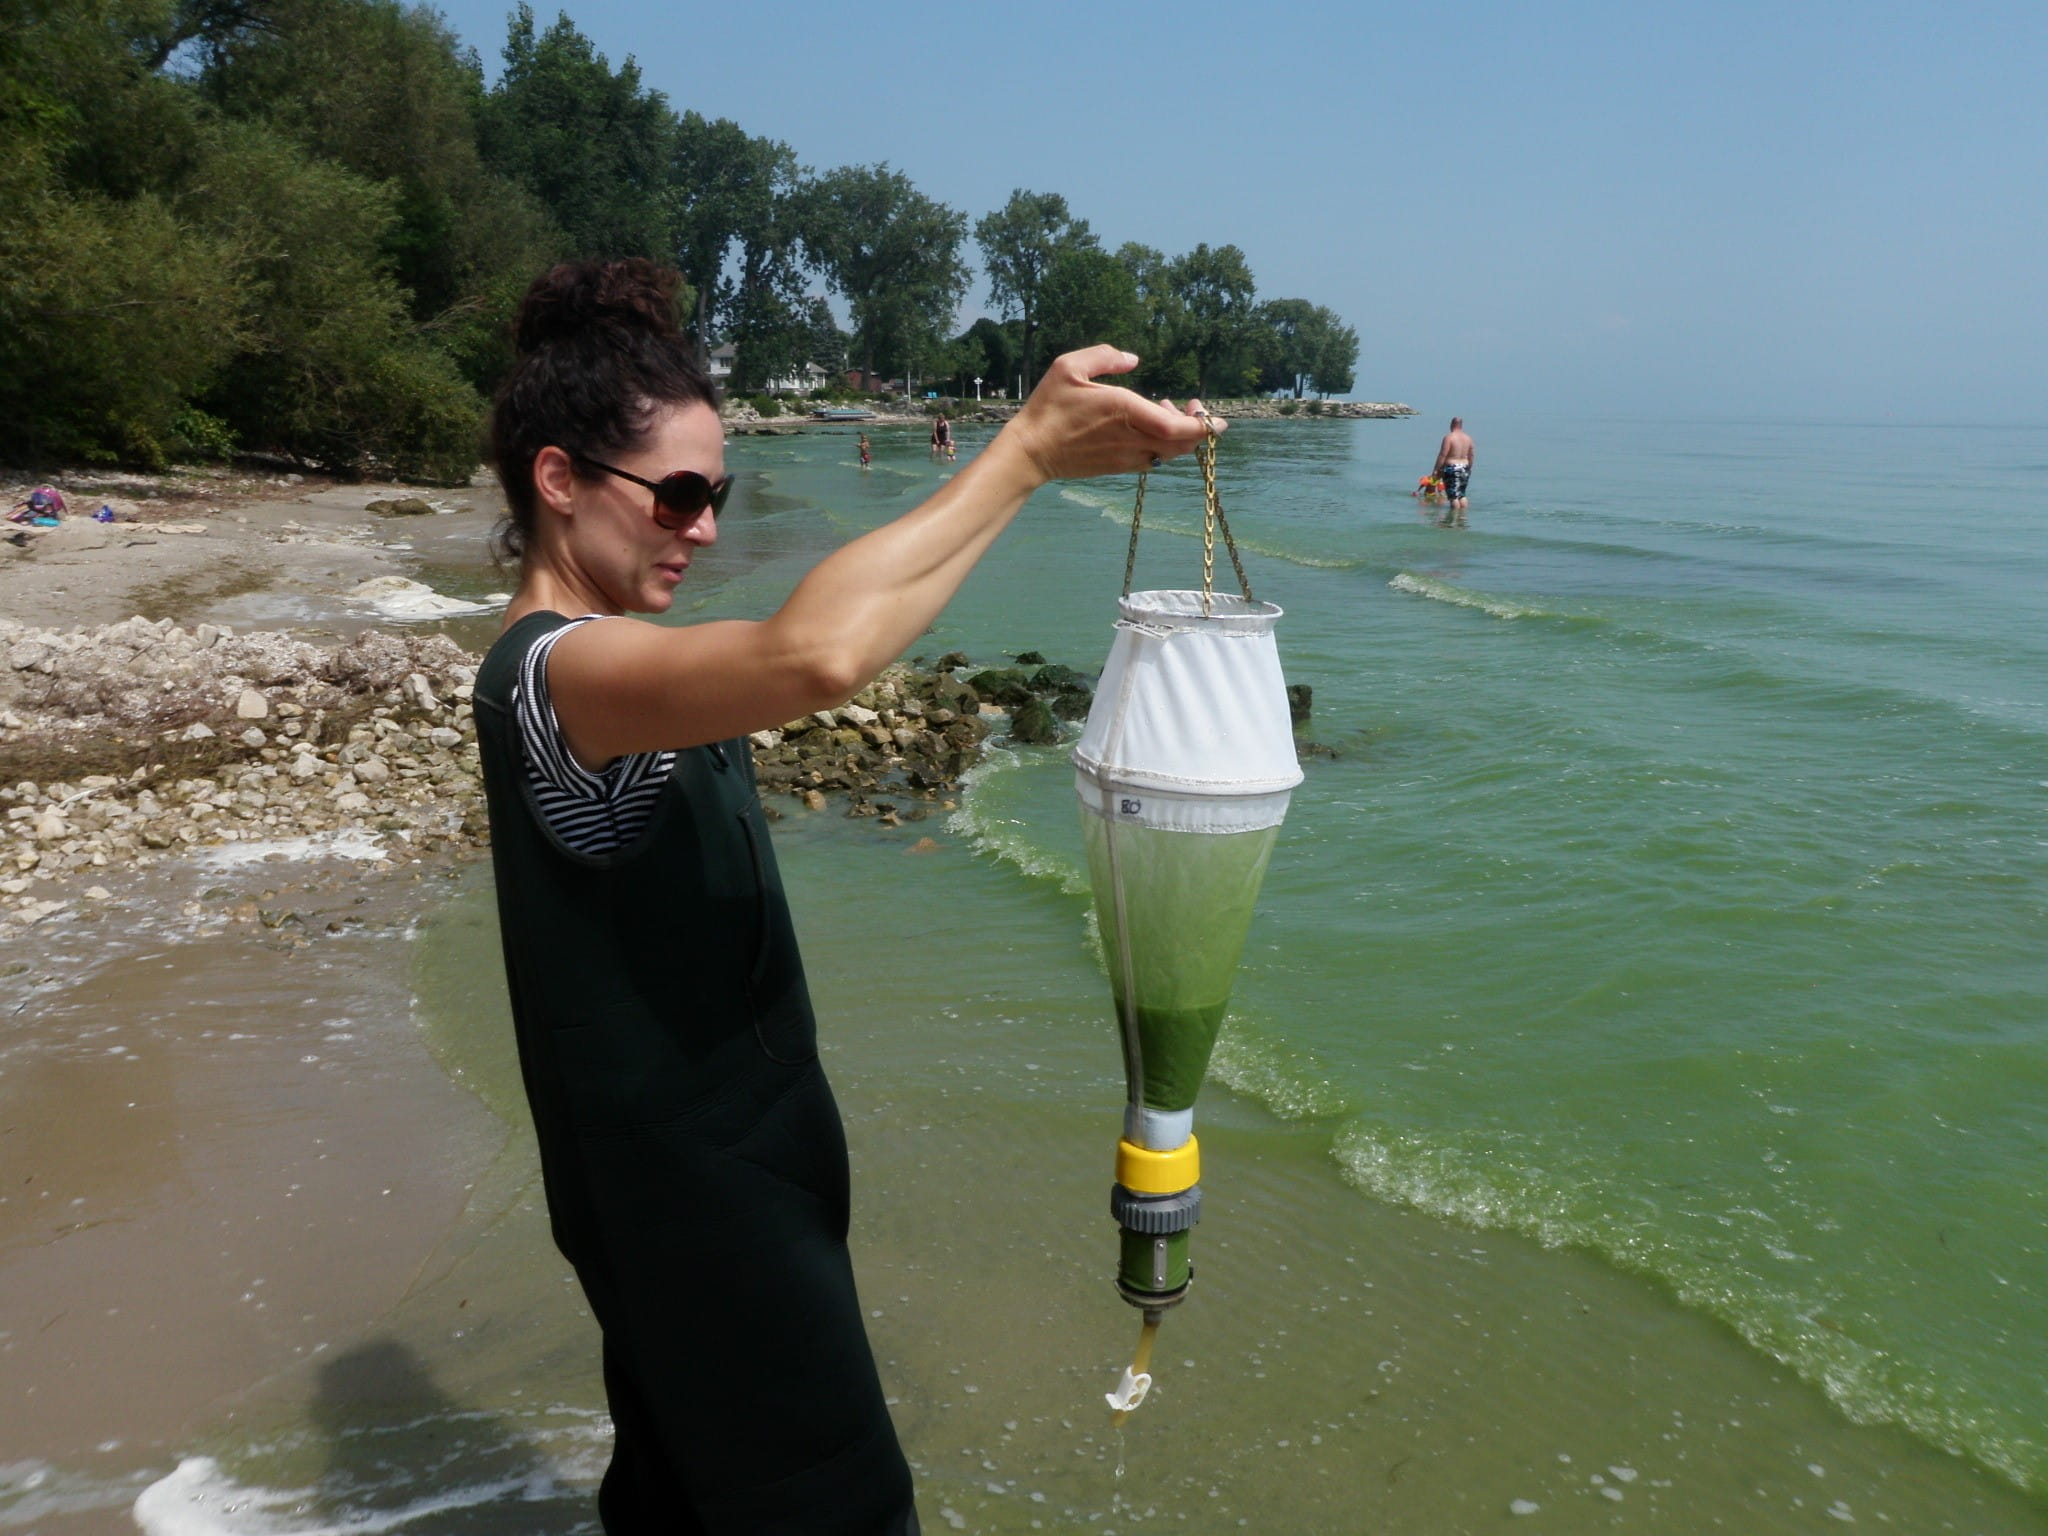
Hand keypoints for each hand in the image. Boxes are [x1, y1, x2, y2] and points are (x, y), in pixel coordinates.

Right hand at [1001, 346, 1218, 484]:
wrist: (1031, 452)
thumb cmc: (1048, 408)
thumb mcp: (1068, 367)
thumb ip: (1104, 356)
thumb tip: (1133, 359)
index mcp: (1124, 410)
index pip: (1177, 427)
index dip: (1202, 424)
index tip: (1212, 414)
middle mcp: (1132, 438)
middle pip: (1183, 443)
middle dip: (1197, 427)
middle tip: (1192, 406)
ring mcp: (1128, 456)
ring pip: (1171, 453)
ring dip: (1179, 435)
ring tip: (1166, 410)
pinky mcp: (1120, 467)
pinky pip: (1155, 459)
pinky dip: (1163, 445)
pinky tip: (1149, 427)